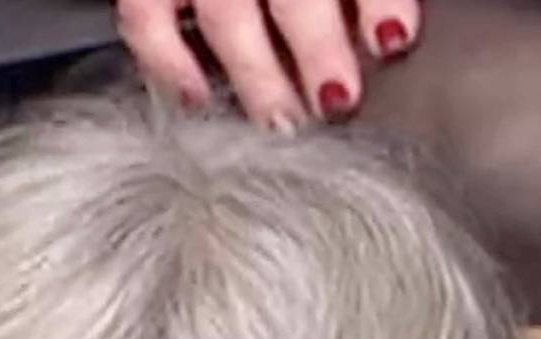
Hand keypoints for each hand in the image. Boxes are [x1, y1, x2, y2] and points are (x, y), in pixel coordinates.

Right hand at [117, 0, 423, 127]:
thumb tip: (384, 41)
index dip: (378, 0)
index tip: (394, 43)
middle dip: (317, 47)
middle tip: (337, 103)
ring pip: (227, 13)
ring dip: (259, 74)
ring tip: (283, 124)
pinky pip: (146, 20)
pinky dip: (170, 64)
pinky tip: (197, 101)